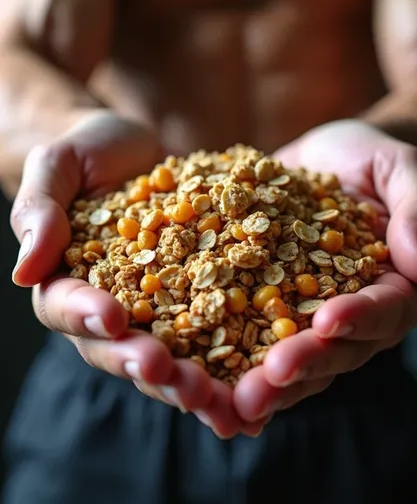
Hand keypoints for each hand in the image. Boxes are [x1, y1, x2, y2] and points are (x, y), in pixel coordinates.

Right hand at [11, 111, 264, 437]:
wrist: (139, 147)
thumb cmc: (89, 152)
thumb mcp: (59, 166)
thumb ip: (40, 209)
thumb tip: (24, 271)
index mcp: (67, 279)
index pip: (65, 305)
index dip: (86, 314)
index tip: (112, 317)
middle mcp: (109, 305)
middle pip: (118, 347)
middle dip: (144, 364)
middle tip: (173, 376)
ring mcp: (155, 308)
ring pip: (168, 356)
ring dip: (190, 383)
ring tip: (219, 401)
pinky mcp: (198, 299)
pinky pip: (213, 333)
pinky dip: (233, 361)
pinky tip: (259, 378)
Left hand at [233, 120, 416, 422]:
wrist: (332, 156)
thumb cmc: (374, 159)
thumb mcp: (402, 170)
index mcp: (392, 288)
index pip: (382, 311)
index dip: (357, 319)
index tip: (327, 322)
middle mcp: (350, 313)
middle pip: (331, 350)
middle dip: (299, 365)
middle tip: (266, 382)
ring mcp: (304, 312)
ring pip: (287, 358)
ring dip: (256, 381)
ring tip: (220, 400)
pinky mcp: (263, 301)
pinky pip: (243, 334)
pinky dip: (220, 358)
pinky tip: (189, 375)